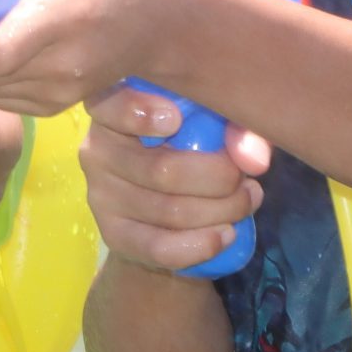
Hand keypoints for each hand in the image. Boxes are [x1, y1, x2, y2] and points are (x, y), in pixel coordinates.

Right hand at [80, 87, 269, 273]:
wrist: (165, 205)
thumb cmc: (191, 140)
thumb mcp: (214, 121)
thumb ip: (237, 127)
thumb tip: (254, 158)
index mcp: (114, 107)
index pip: (110, 103)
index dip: (139, 112)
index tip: (176, 119)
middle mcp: (96, 148)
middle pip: (160, 169)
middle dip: (218, 178)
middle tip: (246, 180)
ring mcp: (100, 194)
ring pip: (168, 210)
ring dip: (221, 210)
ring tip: (247, 201)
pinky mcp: (113, 234)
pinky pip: (159, 248)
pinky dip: (201, 244)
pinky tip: (227, 234)